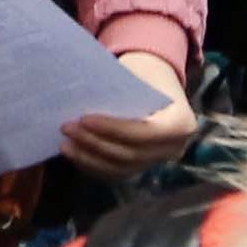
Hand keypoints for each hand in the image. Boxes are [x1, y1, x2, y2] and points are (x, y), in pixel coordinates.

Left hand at [60, 50, 202, 179]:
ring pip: (120, 169)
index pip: (145, 132)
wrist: (156, 83)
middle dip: (95, 143)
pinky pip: (115, 174)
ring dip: (89, 158)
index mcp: (181, 122)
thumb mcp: (138, 72)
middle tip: (67, 128)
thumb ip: (118, 90)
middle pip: (130, 154)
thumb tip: (82, 100)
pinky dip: (93, 165)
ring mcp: (158, 162)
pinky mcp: (142, 168)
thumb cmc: (145, 73)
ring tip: (65, 144)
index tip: (84, 119)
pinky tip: (74, 154)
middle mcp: (175, 148)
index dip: (113, 129)